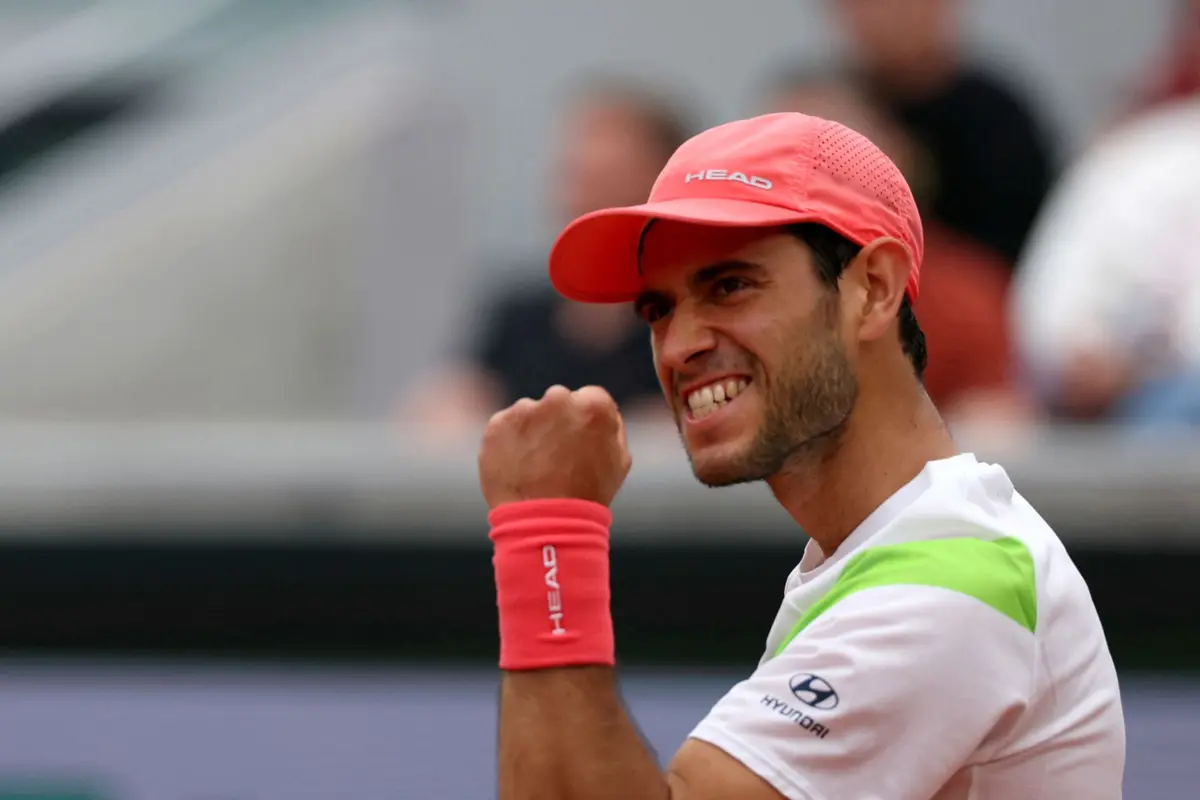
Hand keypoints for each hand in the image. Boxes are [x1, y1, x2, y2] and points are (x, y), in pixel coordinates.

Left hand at [478, 385, 631, 508]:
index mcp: (593, 405)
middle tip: (556, 456)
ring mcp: (525, 410)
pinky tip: (519, 467)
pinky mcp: (497, 424)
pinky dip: (509, 442)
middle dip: (557, 421)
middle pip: (558, 401)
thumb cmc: (588, 494)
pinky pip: (506, 427)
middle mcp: (558, 399)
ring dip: (532, 432)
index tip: (579, 442)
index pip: (590, 398)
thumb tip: (599, 410)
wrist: (545, 522)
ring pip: (530, 414)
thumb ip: (611, 426)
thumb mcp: (619, 460)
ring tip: (536, 467)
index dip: (585, 422)